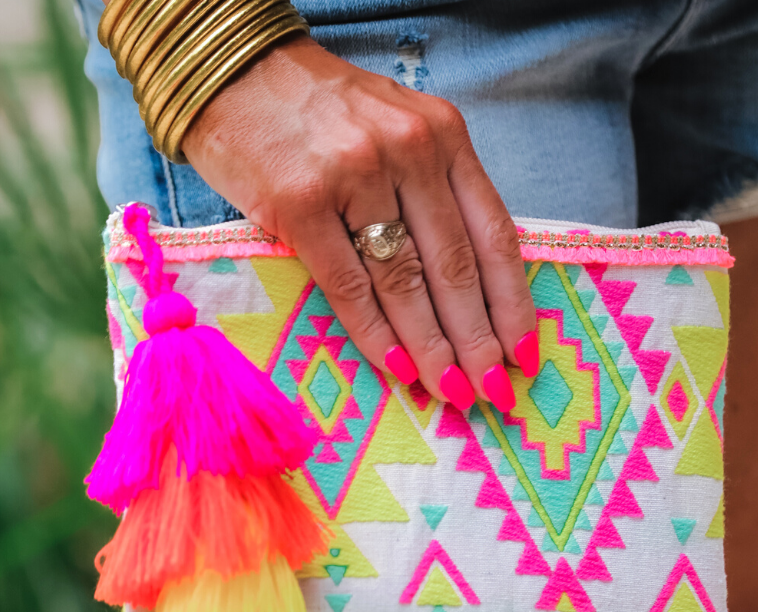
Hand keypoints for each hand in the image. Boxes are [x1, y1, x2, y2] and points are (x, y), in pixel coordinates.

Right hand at [183, 35, 538, 409]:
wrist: (232, 72)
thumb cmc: (321, 113)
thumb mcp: (400, 133)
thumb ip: (435, 193)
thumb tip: (464, 286)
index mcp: (444, 136)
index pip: (494, 234)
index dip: (512, 301)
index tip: (524, 352)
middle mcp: (409, 151)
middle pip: (456, 267)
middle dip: (478, 340)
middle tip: (494, 393)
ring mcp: (354, 175)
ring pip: (406, 282)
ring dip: (432, 347)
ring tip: (452, 392)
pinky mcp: (300, 204)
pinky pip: (348, 285)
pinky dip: (375, 334)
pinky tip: (397, 369)